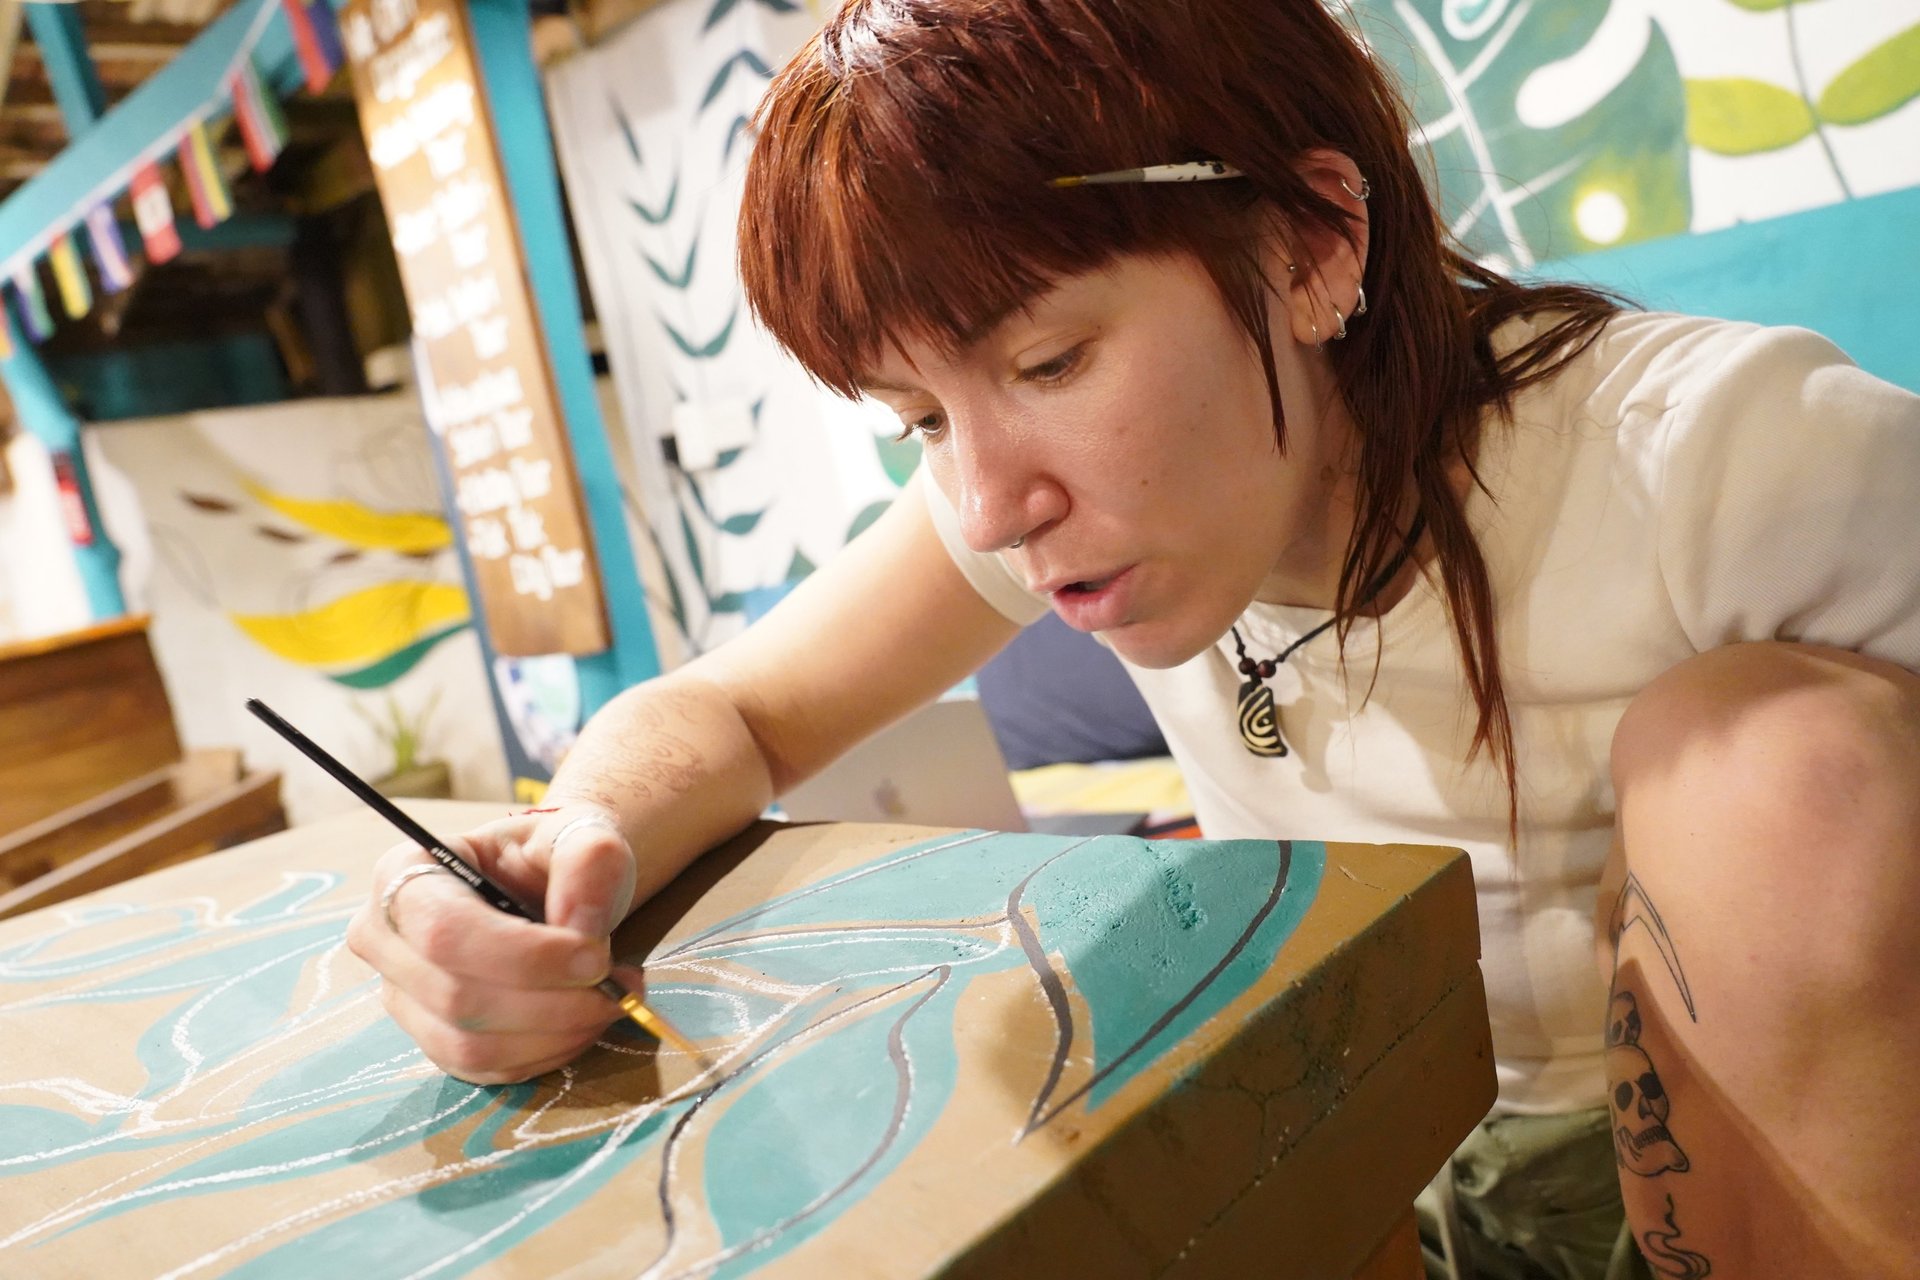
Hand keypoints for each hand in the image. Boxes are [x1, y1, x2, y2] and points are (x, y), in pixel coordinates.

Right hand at [344, 806, 641, 1083]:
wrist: (555, 883)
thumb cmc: (556, 854)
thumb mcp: (582, 834)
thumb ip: (589, 863)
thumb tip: (580, 931)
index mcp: (405, 873)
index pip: (444, 932)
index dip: (523, 956)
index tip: (595, 958)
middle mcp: (386, 940)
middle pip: (457, 998)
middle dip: (553, 1001)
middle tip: (619, 985)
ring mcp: (404, 998)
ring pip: (471, 1046)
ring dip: (556, 1033)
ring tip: (612, 1000)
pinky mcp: (436, 1041)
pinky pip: (488, 1070)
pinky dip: (549, 1053)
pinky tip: (586, 1020)